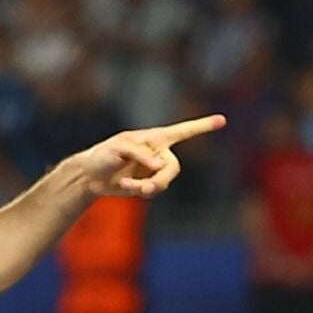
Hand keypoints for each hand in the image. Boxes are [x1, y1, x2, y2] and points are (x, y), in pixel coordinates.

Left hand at [77, 114, 226, 196]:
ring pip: (164, 182)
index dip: (202, 126)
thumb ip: (140, 153)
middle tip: (147, 188)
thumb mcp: (118, 148)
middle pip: (173, 168)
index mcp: (154, 138)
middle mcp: (158, 153)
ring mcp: (153, 170)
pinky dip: (140, 191)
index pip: (183, 131)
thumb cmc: (102, 155)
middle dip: (161, 179)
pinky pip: (153, 191)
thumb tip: (160, 165)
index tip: (223, 120)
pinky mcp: (147, 184)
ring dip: (147, 187)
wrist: (90, 176)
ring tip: (128, 185)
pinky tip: (126, 186)